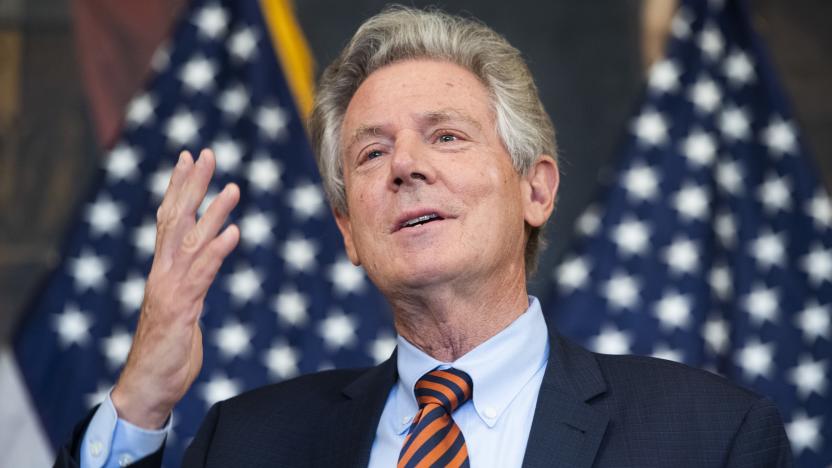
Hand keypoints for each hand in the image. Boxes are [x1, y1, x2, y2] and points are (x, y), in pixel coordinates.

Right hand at [112, 149, 239, 428]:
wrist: (148, 385)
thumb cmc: (167, 346)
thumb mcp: (182, 305)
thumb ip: (191, 279)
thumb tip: (205, 260)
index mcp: (162, 268)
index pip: (168, 218)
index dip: (178, 187)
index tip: (189, 157)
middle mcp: (163, 272)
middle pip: (176, 219)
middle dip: (193, 185)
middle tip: (208, 153)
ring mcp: (170, 289)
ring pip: (192, 242)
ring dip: (213, 213)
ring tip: (234, 187)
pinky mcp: (181, 309)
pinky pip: (202, 275)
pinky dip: (217, 252)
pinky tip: (234, 233)